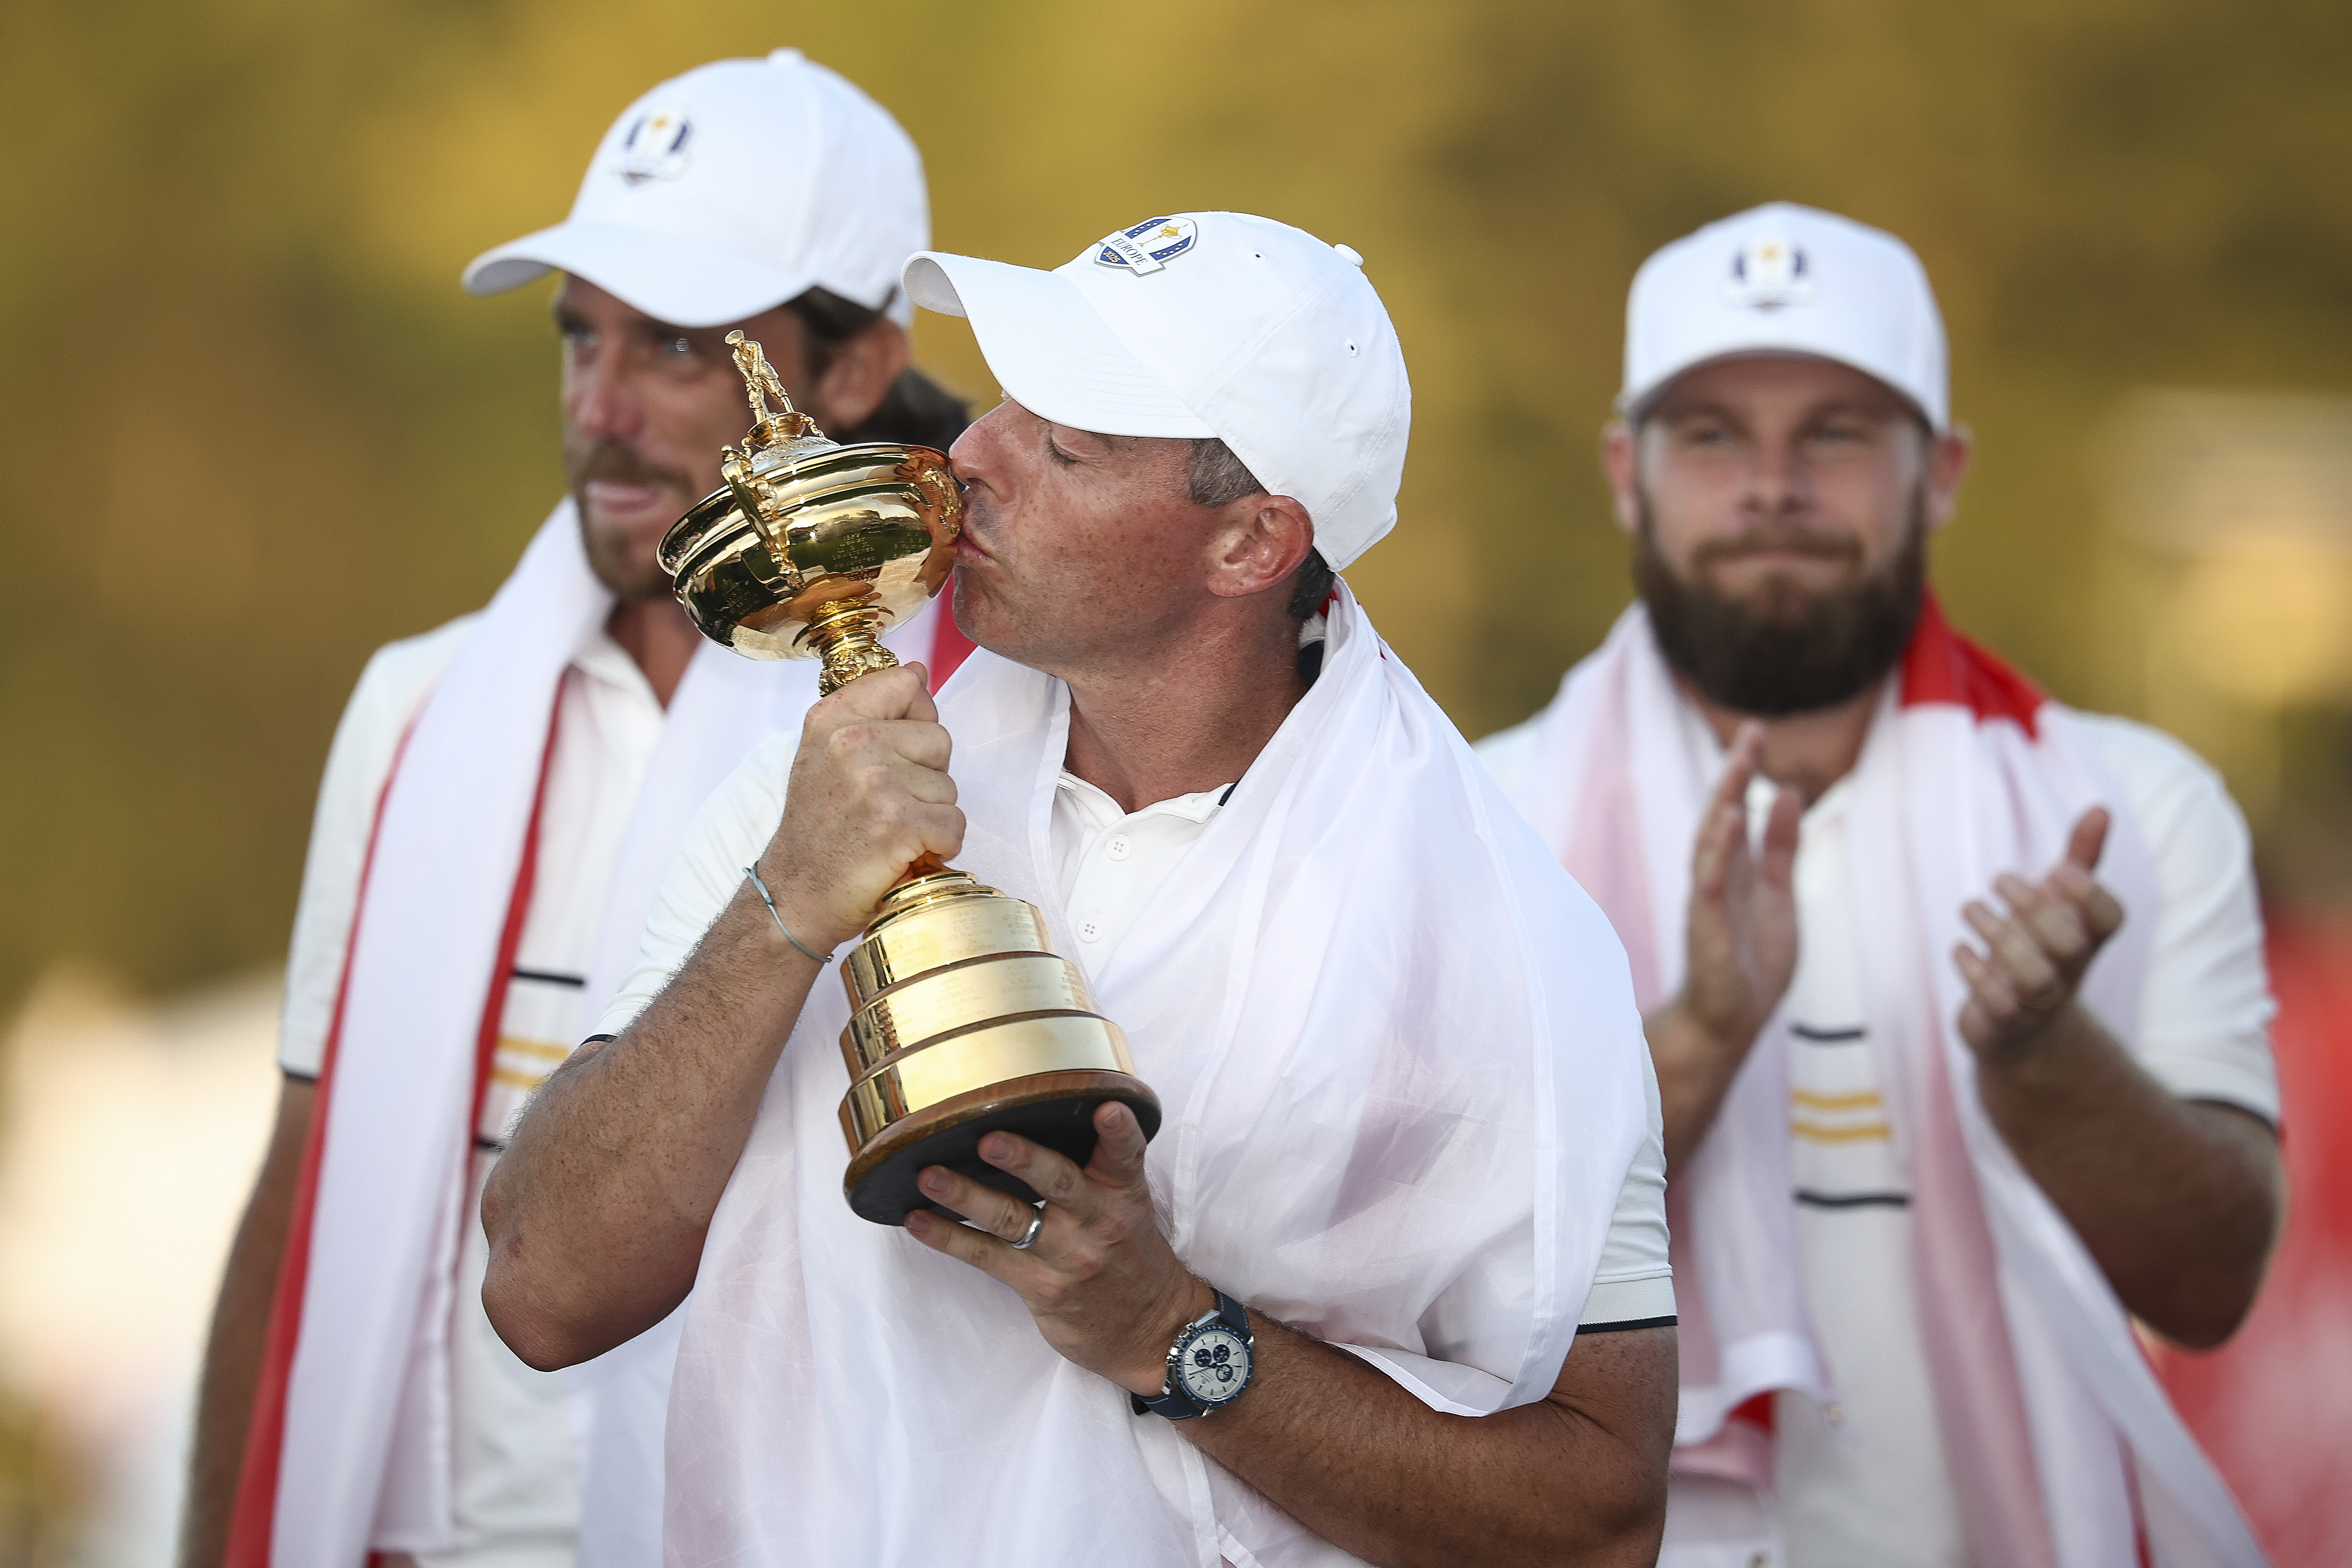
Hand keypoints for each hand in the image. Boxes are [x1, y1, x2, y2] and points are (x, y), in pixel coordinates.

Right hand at [757, 663, 961, 950]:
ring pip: (949, 786)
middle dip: (925, 777)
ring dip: (929, 816)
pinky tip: (904, 853)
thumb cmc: (820, 831)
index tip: (890, 756)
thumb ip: (872, 710)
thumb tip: (918, 671)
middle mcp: (851, 741)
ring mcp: (875, 781)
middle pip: (939, 739)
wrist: (795, 897)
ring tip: (888, 831)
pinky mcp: (898, 822)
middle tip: (884, 806)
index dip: (914, 723)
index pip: (906, 684)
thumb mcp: (826, 756)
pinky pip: (955, 824)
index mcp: (832, 718)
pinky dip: (939, 847)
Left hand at [904, 1102, 1209, 1395]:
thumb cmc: (1132, 1255)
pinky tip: (918, 1220)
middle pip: (1060, 1184)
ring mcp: (1067, 1257)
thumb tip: (1045, 1115)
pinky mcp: (1040, 1288)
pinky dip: (948, 1238)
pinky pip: (987, 1257)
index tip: (1106, 1109)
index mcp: (1124, 1194)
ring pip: (1012, 1220)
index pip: (1126, 1155)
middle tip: (989, 1141)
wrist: (1151, 1330)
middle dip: (1024, 1160)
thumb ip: (1099, 1166)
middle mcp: (1098, 1222)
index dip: (1118, 1131)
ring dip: (965, 1197)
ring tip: (929, 1177)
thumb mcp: (1130, 1206)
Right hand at [1673, 721, 1800, 1058]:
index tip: (1758, 731)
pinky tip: (1731, 821)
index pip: (1736, 809)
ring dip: (1724, 803)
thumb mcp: (1779, 896)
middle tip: (1751, 732)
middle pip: (1720, 816)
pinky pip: (1711, 883)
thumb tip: (1789, 793)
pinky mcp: (1707, 930)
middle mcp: (1716, 879)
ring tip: (1739, 766)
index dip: (1745, 771)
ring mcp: (1708, 903)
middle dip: (1734, 774)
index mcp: (1734, 870)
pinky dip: (1720, 850)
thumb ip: (1781, 848)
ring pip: (1711, 844)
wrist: (1729, 1022)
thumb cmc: (1751, 963)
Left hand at [1954, 807, 2125, 1060]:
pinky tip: (1962, 948)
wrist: (2026, 1027)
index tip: (2058, 869)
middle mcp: (2070, 969)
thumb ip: (2080, 858)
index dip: (2090, 894)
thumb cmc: (2044, 948)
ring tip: (1971, 907)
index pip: (2110, 919)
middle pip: (2068, 944)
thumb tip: (2101, 807)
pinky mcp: (2006, 1020)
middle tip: (2000, 880)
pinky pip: (1997, 1003)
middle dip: (2032, 907)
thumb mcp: (2060, 902)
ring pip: (2033, 975)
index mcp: (2086, 937)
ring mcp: (2040, 999)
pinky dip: (1974, 971)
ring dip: (1997, 935)